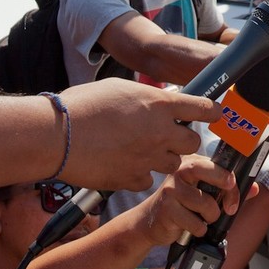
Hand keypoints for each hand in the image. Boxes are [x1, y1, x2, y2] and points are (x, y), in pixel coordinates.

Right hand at [59, 79, 223, 189]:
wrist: (55, 135)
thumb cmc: (83, 105)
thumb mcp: (120, 88)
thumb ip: (147, 98)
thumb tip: (160, 101)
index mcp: (159, 105)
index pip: (203, 108)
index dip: (211, 112)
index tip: (213, 114)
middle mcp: (160, 132)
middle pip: (194, 143)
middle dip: (184, 140)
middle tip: (168, 136)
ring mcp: (148, 159)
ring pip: (174, 165)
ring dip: (163, 158)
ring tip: (141, 150)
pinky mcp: (132, 180)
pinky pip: (148, 180)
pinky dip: (141, 174)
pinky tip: (125, 164)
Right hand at [138, 154, 239, 246]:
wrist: (149, 222)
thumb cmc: (181, 205)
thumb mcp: (204, 193)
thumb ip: (229, 190)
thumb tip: (255, 189)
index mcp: (192, 163)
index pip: (215, 164)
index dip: (228, 176)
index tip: (234, 185)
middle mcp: (179, 171)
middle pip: (207, 171)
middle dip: (225, 189)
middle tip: (230, 207)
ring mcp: (171, 189)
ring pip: (205, 203)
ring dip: (211, 217)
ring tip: (205, 218)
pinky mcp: (166, 209)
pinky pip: (194, 222)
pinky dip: (199, 229)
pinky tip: (192, 227)